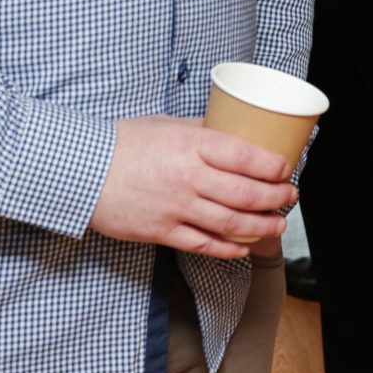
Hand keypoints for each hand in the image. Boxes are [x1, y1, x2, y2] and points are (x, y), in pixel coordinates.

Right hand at [87, 116, 297, 259]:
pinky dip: (229, 248)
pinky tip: (244, 247)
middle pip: (245, 193)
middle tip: (290, 196)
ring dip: (261, 226)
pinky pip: (204, 245)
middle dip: (276, 197)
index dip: (273, 166)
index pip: (244, 156)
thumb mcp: (166, 124)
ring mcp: (175, 207)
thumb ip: (201, 130)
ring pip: (231, 223)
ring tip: (278, 224)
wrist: (82, 172)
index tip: (286, 169)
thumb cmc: (123, 144)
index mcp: (190, 145)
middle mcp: (187, 177)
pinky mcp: (161, 232)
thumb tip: (233, 131)